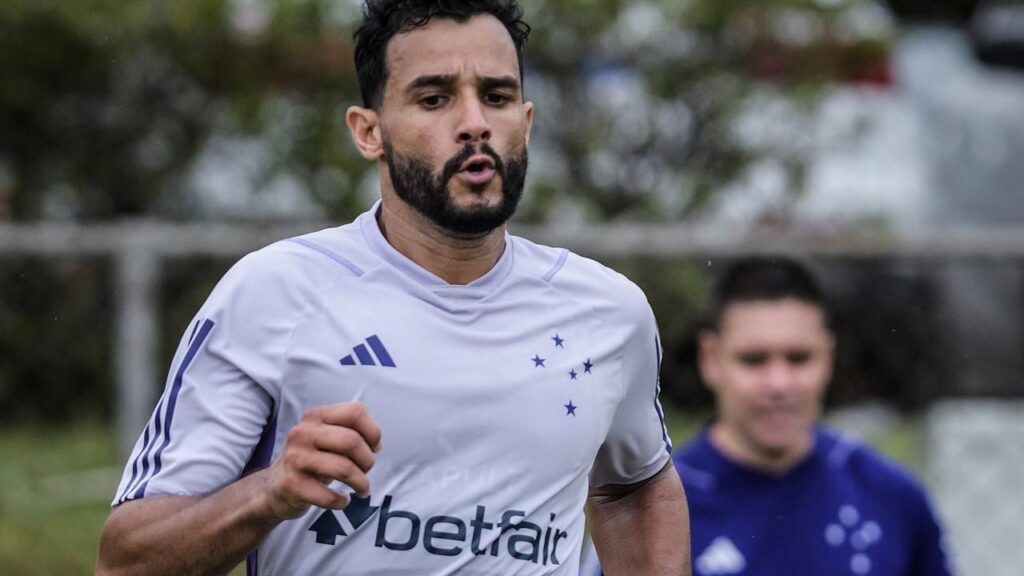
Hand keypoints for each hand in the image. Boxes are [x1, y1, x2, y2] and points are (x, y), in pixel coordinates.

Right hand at [262, 402, 381, 520]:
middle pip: (352, 441)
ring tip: (362, 489)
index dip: (373, 432)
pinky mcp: (291, 484)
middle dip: (367, 460)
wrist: (273, 487)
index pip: (356, 412)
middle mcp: (303, 432)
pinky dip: (342, 501)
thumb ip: (352, 433)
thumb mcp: (328, 438)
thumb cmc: (312, 459)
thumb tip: (377, 445)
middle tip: (366, 471)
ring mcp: (295, 457)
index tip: (374, 448)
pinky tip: (342, 501)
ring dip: (361, 483)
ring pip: (344, 468)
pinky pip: (328, 496)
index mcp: (316, 415)